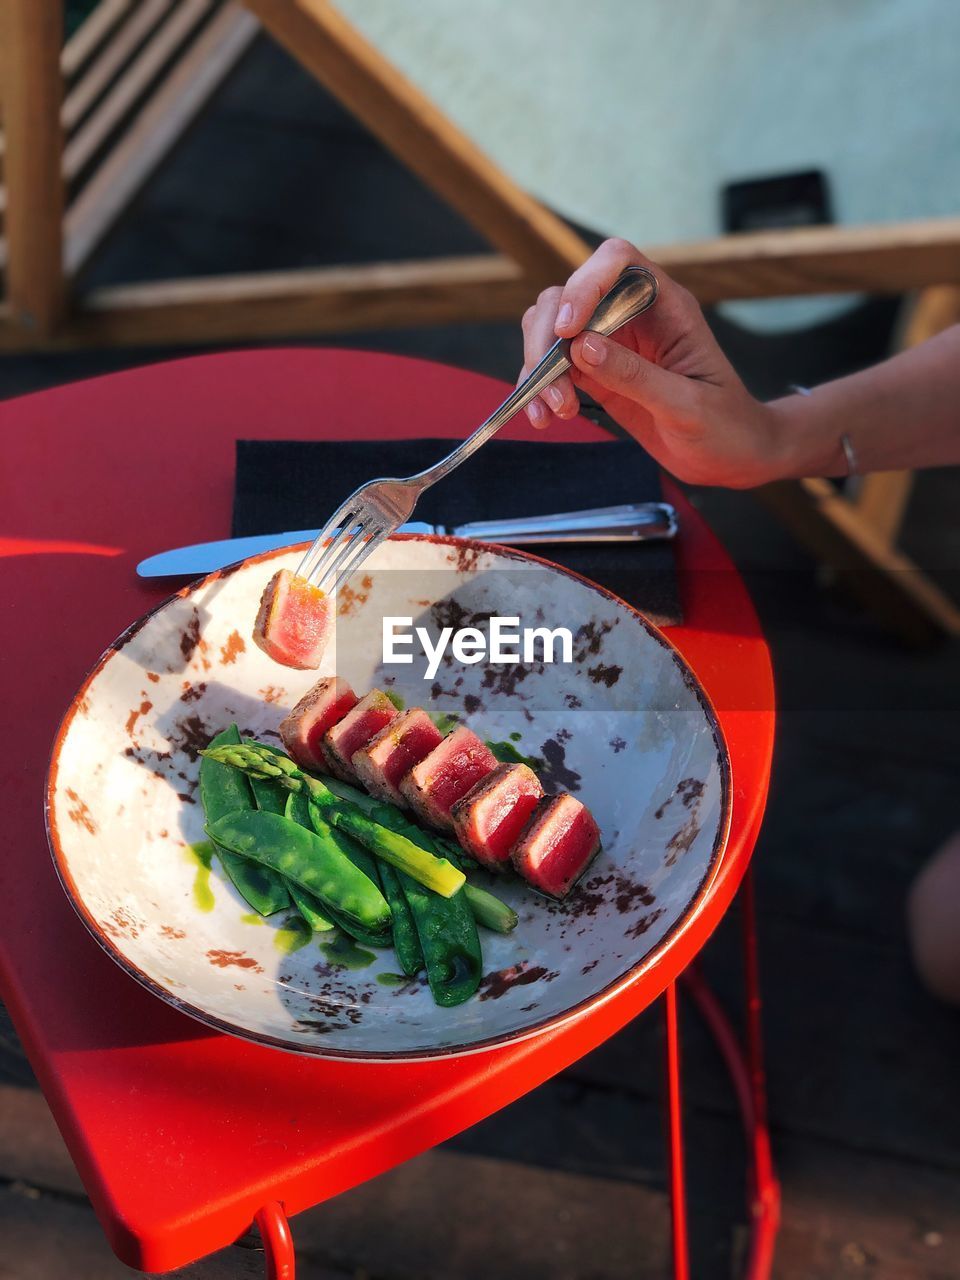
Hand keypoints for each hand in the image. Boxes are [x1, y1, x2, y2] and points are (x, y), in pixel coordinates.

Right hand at [520, 238, 784, 487]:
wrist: (732, 456)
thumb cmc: (725, 426)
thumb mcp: (687, 405)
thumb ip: (636, 376)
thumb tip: (581, 346)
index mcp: (665, 305)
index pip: (617, 261)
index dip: (585, 284)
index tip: (568, 331)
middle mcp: (632, 314)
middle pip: (568, 295)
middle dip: (547, 339)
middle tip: (551, 389)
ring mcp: (609, 342)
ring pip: (551, 328)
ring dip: (538, 367)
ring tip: (552, 412)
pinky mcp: (595, 373)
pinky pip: (552, 367)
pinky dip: (538, 389)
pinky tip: (543, 417)